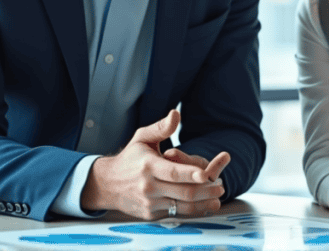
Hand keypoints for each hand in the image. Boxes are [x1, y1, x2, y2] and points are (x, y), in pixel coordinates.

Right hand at [81, 110, 230, 218]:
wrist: (107, 184)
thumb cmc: (130, 158)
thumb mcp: (142, 138)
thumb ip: (161, 127)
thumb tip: (176, 114)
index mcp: (148, 165)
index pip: (173, 172)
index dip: (191, 174)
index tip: (206, 174)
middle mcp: (148, 186)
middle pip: (182, 192)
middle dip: (205, 191)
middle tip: (221, 187)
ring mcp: (149, 202)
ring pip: (181, 206)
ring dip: (202, 203)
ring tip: (217, 198)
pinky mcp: (150, 214)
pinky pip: (175, 213)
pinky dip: (191, 210)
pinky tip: (203, 205)